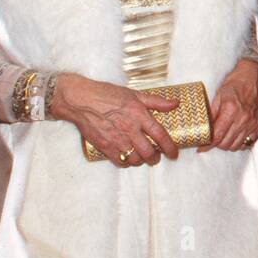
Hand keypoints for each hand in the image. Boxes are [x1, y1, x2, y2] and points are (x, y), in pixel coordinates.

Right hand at [51, 74, 179, 167]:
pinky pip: (121, 162)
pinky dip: (127, 163)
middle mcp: (130, 129)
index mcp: (139, 115)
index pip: (160, 135)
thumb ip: (156, 101)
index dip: (170, 147)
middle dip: (156, 158)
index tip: (174, 154)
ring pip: (136, 160)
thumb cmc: (107, 94)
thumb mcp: (134, 94)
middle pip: (149, 152)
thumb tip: (175, 103)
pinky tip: (128, 158)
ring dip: (142, 161)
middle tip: (156, 156)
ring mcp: (117, 139)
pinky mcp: (105, 147)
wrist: (81, 100)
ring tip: (143, 157)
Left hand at [198, 57, 257, 152]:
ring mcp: (252, 123)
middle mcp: (243, 118)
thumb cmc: (235, 83)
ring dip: (227, 144)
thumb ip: (211, 114)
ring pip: (236, 146)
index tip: (201, 147)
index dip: (207, 144)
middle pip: (226, 144)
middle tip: (212, 139)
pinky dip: (239, 143)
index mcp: (231, 109)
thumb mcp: (218, 95)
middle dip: (216, 144)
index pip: (217, 136)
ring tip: (223, 136)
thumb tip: (203, 129)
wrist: (252, 76)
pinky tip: (234, 135)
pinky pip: (247, 143)